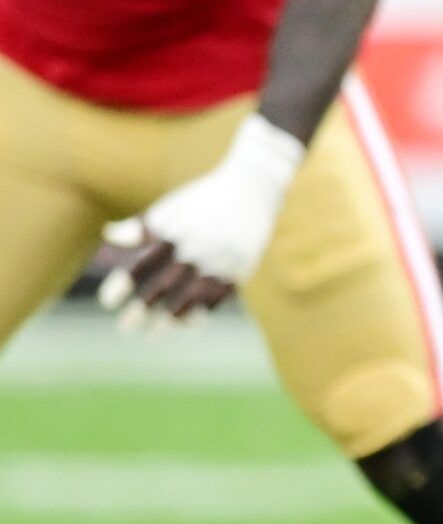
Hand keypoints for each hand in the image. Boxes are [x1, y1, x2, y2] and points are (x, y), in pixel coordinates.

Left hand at [96, 114, 303, 332]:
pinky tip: (186, 328)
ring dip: (170, 320)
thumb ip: (143, 226)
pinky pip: (218, 298)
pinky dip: (201, 314)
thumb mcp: (172, 207)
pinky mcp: (241, 268)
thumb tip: (110, 236)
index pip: (143, 264)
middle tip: (126, 329)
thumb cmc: (205, 198)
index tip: (107, 302)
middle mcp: (196, 249)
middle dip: (143, 310)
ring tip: (153, 336)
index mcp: (175, 232)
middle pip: (164, 286)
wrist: (253, 187)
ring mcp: (220, 261)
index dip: (124, 284)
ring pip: (191, 298)